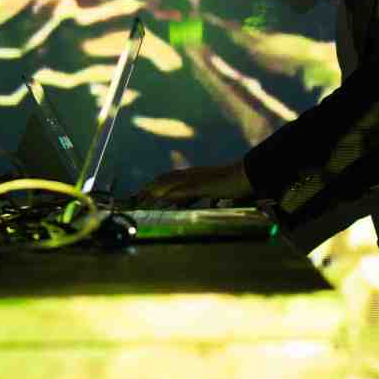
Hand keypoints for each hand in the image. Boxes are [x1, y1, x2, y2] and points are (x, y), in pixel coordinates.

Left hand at [128, 161, 253, 209]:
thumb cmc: (231, 184)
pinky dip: (169, 197)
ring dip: (152, 193)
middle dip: (146, 189)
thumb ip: (194, 196)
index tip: (138, 195)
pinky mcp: (201, 185)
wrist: (247, 174)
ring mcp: (194, 179)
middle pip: (162, 180)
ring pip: (168, 184)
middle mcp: (190, 174)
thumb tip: (181, 204)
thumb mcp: (208, 191)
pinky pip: (181, 191)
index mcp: (191, 175)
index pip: (166, 179)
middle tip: (131, 200)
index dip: (151, 187)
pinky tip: (160, 202)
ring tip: (139, 201)